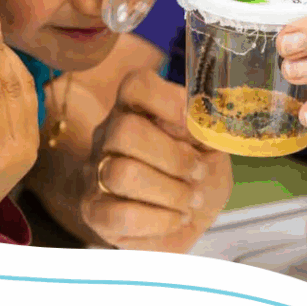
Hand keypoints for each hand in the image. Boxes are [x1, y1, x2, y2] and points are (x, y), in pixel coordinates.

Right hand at [79, 69, 231, 251]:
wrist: (188, 218)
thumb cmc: (199, 175)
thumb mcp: (212, 147)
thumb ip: (207, 129)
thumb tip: (204, 121)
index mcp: (139, 109)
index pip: (135, 85)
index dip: (165, 99)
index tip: (191, 123)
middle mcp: (109, 135)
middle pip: (125, 131)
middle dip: (173, 157)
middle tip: (198, 173)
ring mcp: (96, 172)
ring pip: (122, 173)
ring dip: (170, 192)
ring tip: (191, 200)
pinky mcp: (94, 211)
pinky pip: (121, 215)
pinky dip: (160, 220)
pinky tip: (175, 218)